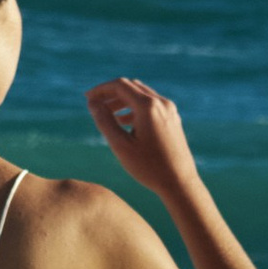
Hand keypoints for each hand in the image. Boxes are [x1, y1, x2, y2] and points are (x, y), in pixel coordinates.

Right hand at [86, 74, 197, 198]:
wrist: (180, 182)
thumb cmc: (149, 167)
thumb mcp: (120, 145)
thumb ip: (104, 121)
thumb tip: (92, 103)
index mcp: (148, 106)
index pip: (120, 85)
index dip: (101, 90)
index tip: (87, 98)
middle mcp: (161, 103)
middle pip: (131, 87)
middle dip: (111, 93)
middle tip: (94, 105)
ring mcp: (170, 110)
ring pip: (141, 95)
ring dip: (122, 100)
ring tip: (107, 114)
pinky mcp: (173, 119)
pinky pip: (150, 105)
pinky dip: (134, 107)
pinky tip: (124, 122)